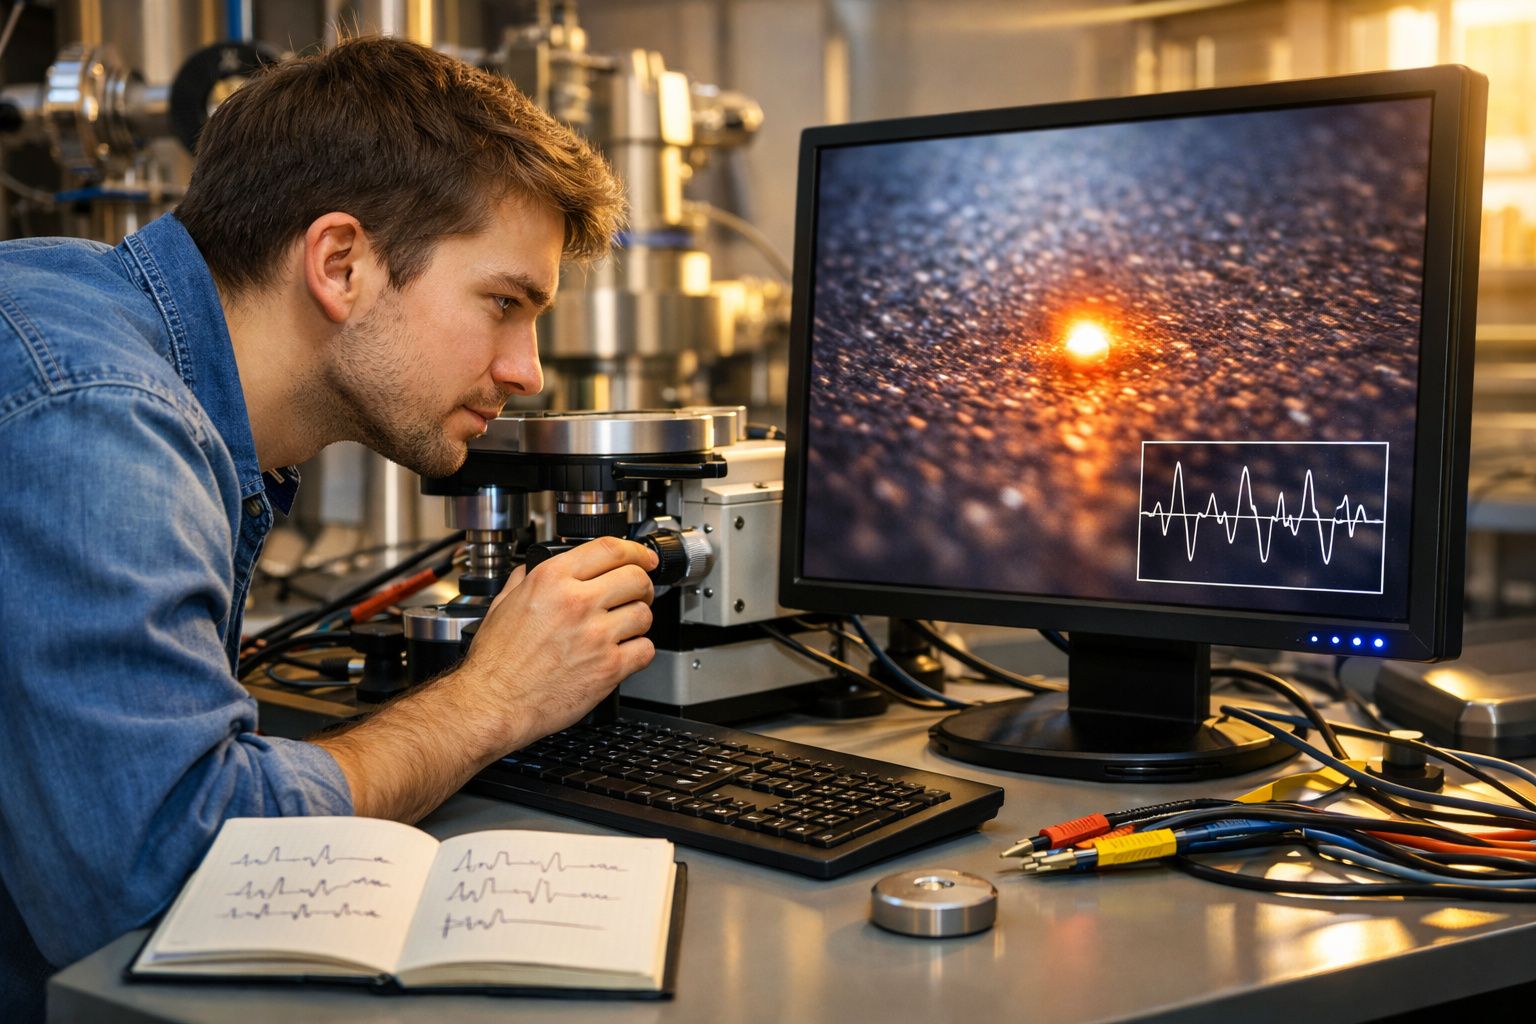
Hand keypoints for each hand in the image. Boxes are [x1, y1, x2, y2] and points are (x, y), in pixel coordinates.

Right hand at [459, 536, 658, 741]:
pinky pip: (645, 650)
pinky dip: (639, 652)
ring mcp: (596, 635)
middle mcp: (577, 602)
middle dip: (641, 586)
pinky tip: (624, 654)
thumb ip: (524, 580)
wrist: (494, 702)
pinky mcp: (609, 667)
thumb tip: (535, 569)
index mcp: (552, 580)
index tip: (643, 558)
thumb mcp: (502, 604)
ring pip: (644, 614)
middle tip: (636, 595)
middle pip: (636, 578)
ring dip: (639, 620)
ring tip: (624, 628)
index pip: (610, 549)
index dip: (635, 551)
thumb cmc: (496, 661)